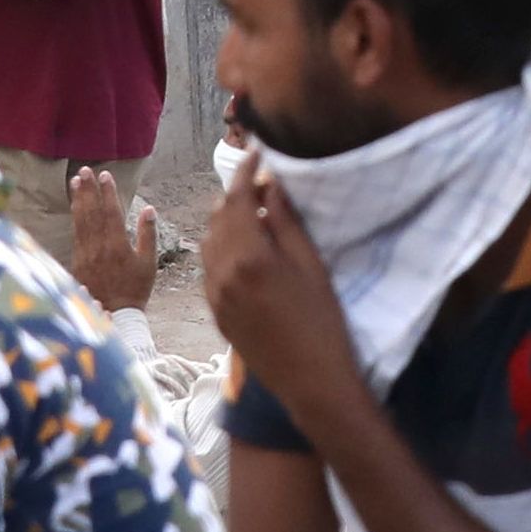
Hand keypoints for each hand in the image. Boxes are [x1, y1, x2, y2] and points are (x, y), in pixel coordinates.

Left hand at [68, 166, 161, 315]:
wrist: (115, 314)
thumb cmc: (136, 289)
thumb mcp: (149, 262)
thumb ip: (148, 234)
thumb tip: (148, 209)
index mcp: (118, 244)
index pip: (111, 211)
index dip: (108, 191)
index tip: (106, 175)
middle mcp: (98, 246)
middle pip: (91, 212)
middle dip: (88, 189)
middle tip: (84, 170)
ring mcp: (85, 253)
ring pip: (80, 220)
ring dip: (78, 199)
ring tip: (76, 182)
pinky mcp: (77, 261)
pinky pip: (75, 232)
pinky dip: (74, 216)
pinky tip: (74, 206)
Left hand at [202, 159, 365, 430]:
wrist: (309, 379)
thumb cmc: (322, 319)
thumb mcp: (311, 264)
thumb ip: (286, 222)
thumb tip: (271, 185)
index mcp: (249, 257)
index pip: (236, 199)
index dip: (244, 172)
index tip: (257, 152)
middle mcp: (222, 273)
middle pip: (217, 218)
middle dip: (235, 195)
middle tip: (260, 183)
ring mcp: (213, 294)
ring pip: (208, 242)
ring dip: (225, 221)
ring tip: (253, 213)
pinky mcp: (214, 311)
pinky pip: (209, 268)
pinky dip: (222, 249)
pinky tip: (245, 249)